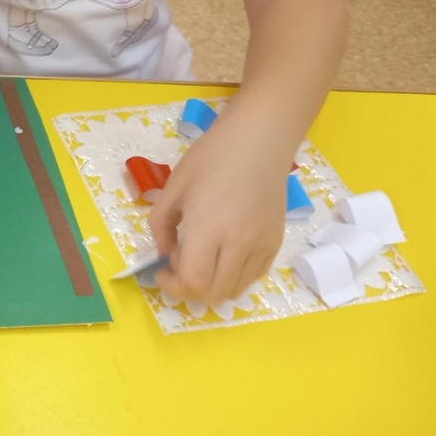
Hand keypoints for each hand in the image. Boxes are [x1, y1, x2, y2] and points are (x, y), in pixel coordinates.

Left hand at [149, 111, 291, 304]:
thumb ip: (160, 225)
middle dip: (188, 289)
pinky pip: (254, 277)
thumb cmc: (210, 158)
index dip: (173, 285)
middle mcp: (239, 244)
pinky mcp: (275, 243)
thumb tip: (164, 253)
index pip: (194, 281)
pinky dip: (234, 277)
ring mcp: (262, 246)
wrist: (258, 141)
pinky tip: (223, 256)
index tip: (161, 269)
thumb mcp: (174, 187)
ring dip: (212, 286)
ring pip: (235, 290)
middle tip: (177, 266)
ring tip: (201, 259)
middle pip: (214, 293)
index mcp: (209, 229)